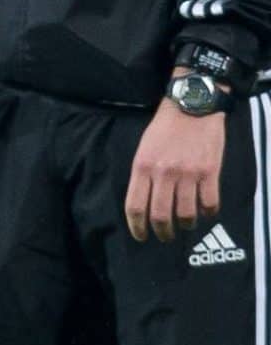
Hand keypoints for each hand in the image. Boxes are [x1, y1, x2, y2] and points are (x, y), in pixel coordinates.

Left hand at [125, 84, 226, 242]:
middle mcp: (163, 173)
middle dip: (162, 232)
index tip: (141, 236)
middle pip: (160, 216)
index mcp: (142, 166)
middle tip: (165, 236)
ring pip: (186, 214)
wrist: (192, 107)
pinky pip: (210, 204)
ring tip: (186, 225)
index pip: (135, 206)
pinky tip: (205, 211)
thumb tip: (142, 203)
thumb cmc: (164, 128)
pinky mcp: (210, 172)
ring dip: (186, 225)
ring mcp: (188, 174)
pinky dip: (208, 213)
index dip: (137, 227)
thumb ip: (143, 174)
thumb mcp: (144, 149)